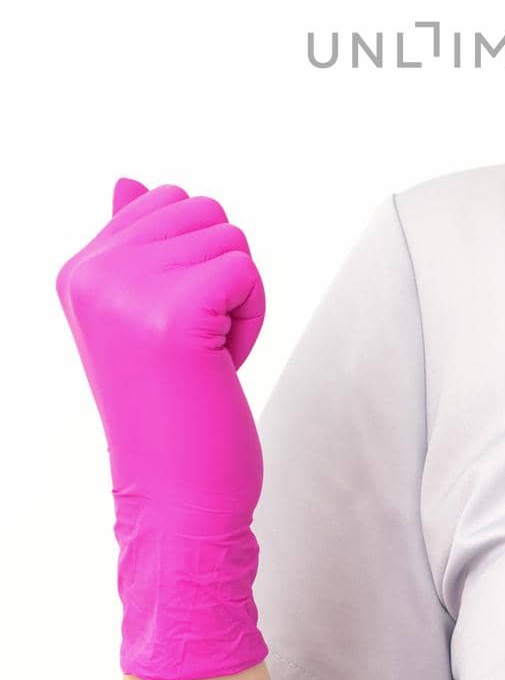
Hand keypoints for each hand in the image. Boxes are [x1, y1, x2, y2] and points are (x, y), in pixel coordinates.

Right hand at [56, 178, 269, 679]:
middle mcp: (93, 274)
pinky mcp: (177, 312)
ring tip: (203, 355)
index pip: (167, 200)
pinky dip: (252, 317)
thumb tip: (131, 181)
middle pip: (205, 211)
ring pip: (232, 238)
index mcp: (78, 270)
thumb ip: (132, 246)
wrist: (175, 498)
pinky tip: (221, 363)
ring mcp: (129, 291)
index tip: (171, 322)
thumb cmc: (167, 408)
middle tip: (193, 342)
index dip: (192, 257)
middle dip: (220, 271)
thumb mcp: (136, 318)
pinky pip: (248, 272)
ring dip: (238, 297)